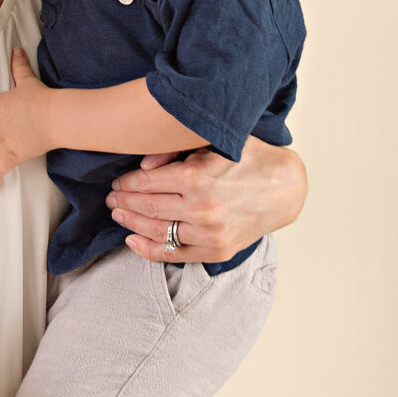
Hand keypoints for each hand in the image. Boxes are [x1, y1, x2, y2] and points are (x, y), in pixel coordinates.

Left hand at [110, 140, 307, 263]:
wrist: (286, 187)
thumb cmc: (248, 159)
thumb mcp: (213, 142)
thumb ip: (174, 150)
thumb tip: (143, 166)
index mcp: (198, 177)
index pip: (146, 183)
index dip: (126, 184)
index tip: (116, 183)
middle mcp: (201, 209)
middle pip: (147, 208)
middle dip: (124, 203)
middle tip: (111, 199)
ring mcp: (209, 234)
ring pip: (156, 231)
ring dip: (132, 224)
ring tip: (119, 215)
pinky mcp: (217, 251)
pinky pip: (174, 254)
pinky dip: (149, 249)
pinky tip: (133, 240)